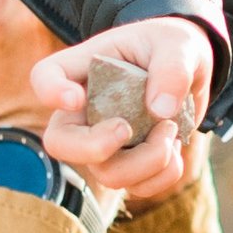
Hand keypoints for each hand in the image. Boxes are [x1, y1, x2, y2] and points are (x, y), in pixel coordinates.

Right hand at [35, 14, 214, 214]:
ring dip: (149, 159)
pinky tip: (174, 148)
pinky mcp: (128, 164)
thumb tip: (160, 111)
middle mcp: (85, 110)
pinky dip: (164, 175)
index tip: (76, 98)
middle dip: (95, 148)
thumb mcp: (179, 44)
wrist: (189, 70)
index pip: (44, 77)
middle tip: (127, 129)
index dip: (50, 92)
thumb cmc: (171, 47)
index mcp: (84, 68)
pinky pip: (138, 188)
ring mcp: (103, 142)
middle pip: (60, 144)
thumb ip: (172, 68)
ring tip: (171, 128)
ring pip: (107, 174)